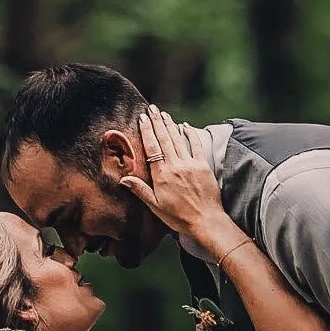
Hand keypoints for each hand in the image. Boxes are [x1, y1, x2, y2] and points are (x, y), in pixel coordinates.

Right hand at [121, 106, 226, 245]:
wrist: (206, 221)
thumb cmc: (179, 217)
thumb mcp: (155, 206)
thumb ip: (140, 190)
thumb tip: (123, 179)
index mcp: (162, 175)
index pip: (152, 148)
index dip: (147, 131)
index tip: (142, 118)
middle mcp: (175, 165)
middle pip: (164, 139)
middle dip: (157, 122)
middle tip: (151, 108)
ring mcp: (190, 164)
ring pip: (178, 139)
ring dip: (170, 124)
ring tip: (163, 113)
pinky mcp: (203, 166)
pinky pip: (196, 145)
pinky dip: (190, 134)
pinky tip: (185, 125)